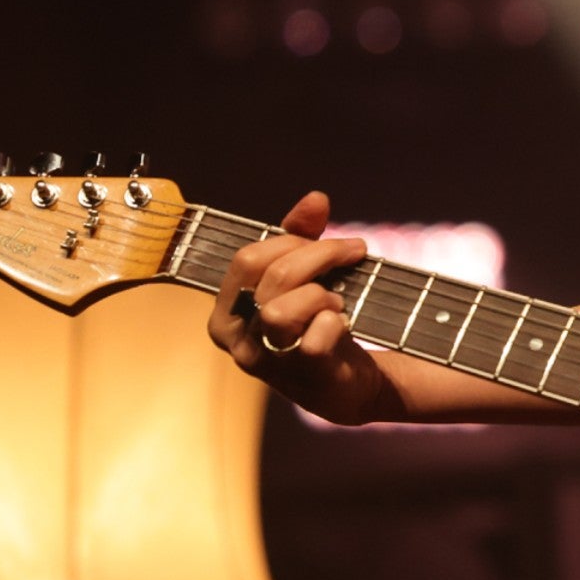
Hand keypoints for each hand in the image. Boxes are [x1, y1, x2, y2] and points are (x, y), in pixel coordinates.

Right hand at [205, 191, 393, 425]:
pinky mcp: (302, 377)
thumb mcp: (304, 274)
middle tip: (353, 254)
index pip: (247, 259)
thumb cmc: (315, 321)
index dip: (293, 241)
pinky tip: (342, 324)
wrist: (345, 381)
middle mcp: (236, 338)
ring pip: (280, 310)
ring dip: (321, 295)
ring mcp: (266, 362)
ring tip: (337, 301)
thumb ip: (303, 235)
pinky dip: (335, 323)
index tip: (331, 243)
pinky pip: (314, 340)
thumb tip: (315, 198)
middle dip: (320, 255)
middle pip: (271, 276)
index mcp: (227, 310)